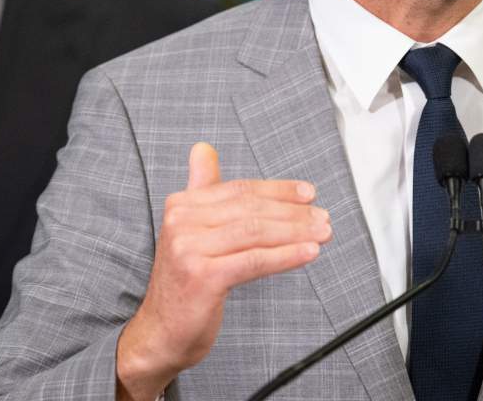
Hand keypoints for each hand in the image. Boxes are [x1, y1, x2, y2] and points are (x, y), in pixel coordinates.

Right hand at [115, 142, 330, 400]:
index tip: (308, 193)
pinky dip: (286, 255)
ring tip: (322, 233)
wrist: (160, 332)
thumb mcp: (189, 230)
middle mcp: (181, 221)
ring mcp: (190, 248)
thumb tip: (204, 149)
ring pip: (255, 232)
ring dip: (296, 231)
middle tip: (322, 216)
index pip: (240, 189)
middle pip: (250, 209)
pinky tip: (307, 253)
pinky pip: (254, 261)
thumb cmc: (184, 284)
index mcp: (181, 205)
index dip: (278, 190)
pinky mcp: (202, 276)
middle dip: (293, 212)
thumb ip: (201, 188)